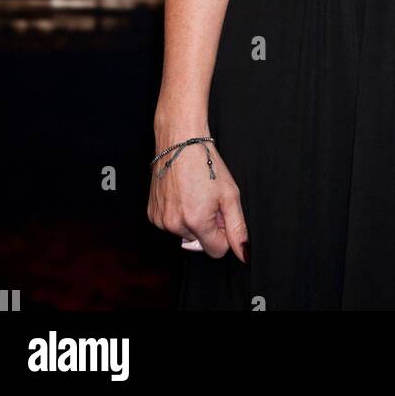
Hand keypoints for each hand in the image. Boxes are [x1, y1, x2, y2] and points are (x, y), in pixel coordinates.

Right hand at [148, 132, 248, 262]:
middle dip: (207, 225)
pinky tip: (181, 194)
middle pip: (200, 241)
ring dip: (192, 219)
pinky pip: (171, 224)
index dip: (223, 232)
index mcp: (196, 222)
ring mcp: (161, 220)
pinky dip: (178, 213)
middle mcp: (175, 225)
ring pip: (185, 233)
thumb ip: (237, 228)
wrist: (180, 141)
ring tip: (194, 193)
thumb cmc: (206, 162)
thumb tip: (243, 254)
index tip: (222, 213)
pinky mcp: (152, 213)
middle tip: (208, 198)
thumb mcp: (230, 195)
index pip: (216, 250)